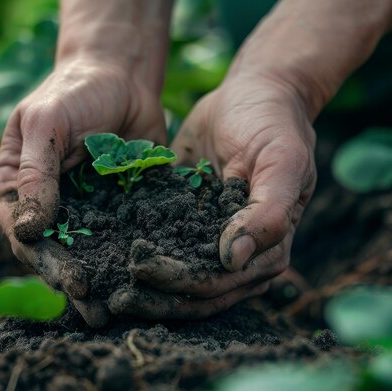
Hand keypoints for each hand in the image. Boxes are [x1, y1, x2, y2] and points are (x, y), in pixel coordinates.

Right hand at [0, 57, 165, 326]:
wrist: (121, 76)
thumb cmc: (75, 91)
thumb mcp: (47, 125)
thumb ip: (36, 175)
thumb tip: (27, 231)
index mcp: (14, 185)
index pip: (23, 234)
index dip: (45, 262)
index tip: (72, 283)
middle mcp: (45, 203)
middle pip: (53, 252)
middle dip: (72, 281)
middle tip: (96, 309)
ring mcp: (81, 207)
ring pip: (86, 251)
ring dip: (98, 280)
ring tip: (115, 310)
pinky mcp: (114, 206)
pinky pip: (118, 236)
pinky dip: (124, 259)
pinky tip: (138, 282)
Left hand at [108, 74, 316, 318]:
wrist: (254, 92)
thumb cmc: (275, 125)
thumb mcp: (283, 163)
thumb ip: (269, 213)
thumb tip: (234, 260)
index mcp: (267, 249)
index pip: (221, 283)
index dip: (184, 286)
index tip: (142, 274)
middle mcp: (239, 254)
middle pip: (196, 292)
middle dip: (158, 296)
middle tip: (117, 295)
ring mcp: (210, 239)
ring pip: (176, 278)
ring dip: (146, 288)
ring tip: (109, 288)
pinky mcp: (186, 220)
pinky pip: (163, 245)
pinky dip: (140, 254)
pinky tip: (108, 258)